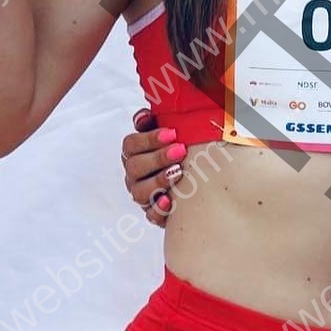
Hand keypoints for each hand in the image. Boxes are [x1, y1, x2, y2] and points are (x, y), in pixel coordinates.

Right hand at [122, 108, 182, 225]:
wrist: (199, 179)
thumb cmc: (181, 149)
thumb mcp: (171, 133)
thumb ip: (157, 120)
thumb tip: (144, 116)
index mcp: (135, 153)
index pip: (131, 144)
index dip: (149, 139)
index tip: (172, 133)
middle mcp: (135, 174)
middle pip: (134, 167)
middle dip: (158, 158)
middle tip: (181, 150)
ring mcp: (143, 194)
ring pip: (139, 192)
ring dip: (158, 181)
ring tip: (179, 172)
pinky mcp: (155, 213)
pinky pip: (151, 215)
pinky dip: (159, 210)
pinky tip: (170, 201)